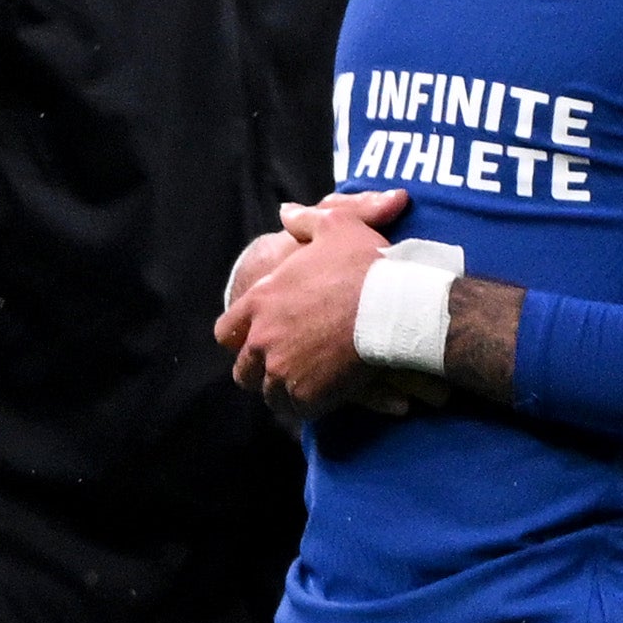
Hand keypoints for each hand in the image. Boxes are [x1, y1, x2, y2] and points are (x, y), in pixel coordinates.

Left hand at [220, 188, 406, 414]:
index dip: (241, 338)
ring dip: (284, 390)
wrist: (395, 306)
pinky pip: (297, 410)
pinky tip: (324, 397)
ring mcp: (282, 370)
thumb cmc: (365, 264)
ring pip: (270, 394)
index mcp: (260, 301)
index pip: (227, 331)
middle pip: (244, 370)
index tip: (257, 341)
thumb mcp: (335, 226)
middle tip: (285, 367)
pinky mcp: (306, 395)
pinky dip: (308, 405)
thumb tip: (286, 212)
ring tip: (307, 384)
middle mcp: (263, 338)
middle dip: (260, 371)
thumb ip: (305, 220)